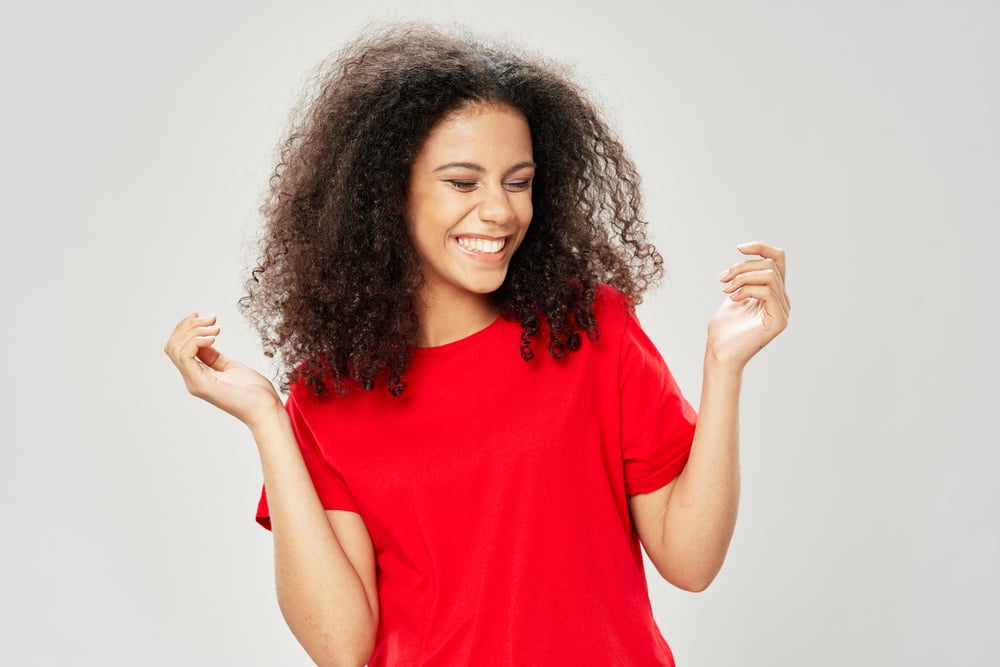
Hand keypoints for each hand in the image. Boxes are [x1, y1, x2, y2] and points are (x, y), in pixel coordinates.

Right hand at [164, 313, 283, 429]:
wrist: (266, 409)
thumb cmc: (254, 392)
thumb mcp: (230, 367)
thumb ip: (213, 356)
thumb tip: (204, 341)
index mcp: (197, 375)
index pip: (177, 347)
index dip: (186, 328)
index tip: (204, 316)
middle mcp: (192, 379)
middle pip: (172, 345)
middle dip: (189, 326)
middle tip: (212, 319)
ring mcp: (195, 383)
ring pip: (175, 348)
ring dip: (194, 331)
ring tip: (215, 329)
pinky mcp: (202, 384)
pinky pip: (185, 356)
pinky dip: (196, 341)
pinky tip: (213, 338)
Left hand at [707, 242, 789, 370]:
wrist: (720, 354)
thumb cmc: (723, 330)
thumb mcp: (733, 295)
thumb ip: (744, 280)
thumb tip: (747, 262)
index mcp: (773, 293)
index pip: (777, 260)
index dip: (760, 248)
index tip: (739, 248)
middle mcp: (782, 300)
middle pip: (770, 265)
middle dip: (742, 267)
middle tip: (722, 279)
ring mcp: (783, 311)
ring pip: (769, 275)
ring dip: (742, 277)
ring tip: (726, 289)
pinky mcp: (779, 320)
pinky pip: (768, 291)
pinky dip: (747, 289)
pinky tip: (733, 299)